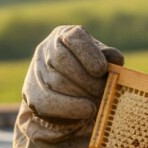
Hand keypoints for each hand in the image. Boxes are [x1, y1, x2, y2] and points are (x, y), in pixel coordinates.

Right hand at [21, 25, 123, 141]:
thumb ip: (109, 59)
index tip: (101, 70)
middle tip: (103, 92)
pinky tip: (86, 111)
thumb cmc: (91, 73)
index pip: (73, 37)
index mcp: (65, 36)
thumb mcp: (102, 62)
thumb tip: (115, 58)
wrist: (69, 95)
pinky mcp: (32, 93)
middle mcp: (46, 49)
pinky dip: (69, 108)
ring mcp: (36, 71)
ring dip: (79, 96)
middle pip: (61, 61)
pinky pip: (47, 103)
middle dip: (85, 79)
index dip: (87, 53)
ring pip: (54, 83)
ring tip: (97, 104)